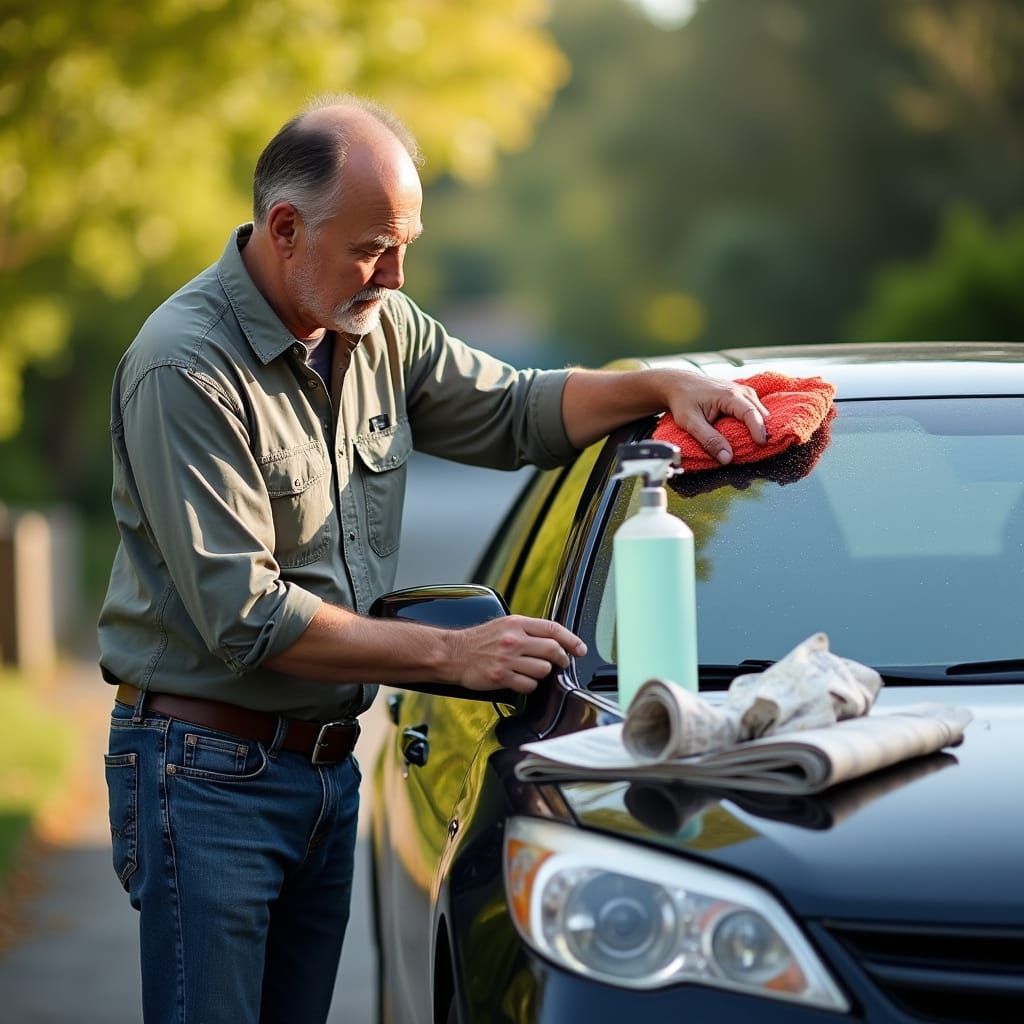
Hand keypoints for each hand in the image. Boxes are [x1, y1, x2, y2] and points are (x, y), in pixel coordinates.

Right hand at [446, 615, 587, 693]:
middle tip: (562, 662)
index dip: (571, 640)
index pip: (552, 629)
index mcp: (516, 623)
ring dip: (542, 673)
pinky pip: (529, 685)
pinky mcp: (501, 677)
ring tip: (531, 670)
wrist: (453, 653)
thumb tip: (555, 638)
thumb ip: (528, 629)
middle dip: (562, 659)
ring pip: (543, 669)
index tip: (580, 649)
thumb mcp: (504, 625)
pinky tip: (521, 680)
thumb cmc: (480, 640)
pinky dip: (529, 685)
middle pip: (552, 650)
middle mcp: (513, 639)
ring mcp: (507, 659)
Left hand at [665, 371, 769, 463]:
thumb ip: (709, 440)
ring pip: (759, 408)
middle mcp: (738, 390)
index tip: (761, 445)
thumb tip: (727, 458)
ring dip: (761, 424)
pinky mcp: (739, 393)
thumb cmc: (682, 400)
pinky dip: (755, 418)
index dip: (758, 430)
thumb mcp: (691, 423)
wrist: (677, 384)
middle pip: (759, 411)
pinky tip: (753, 430)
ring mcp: (740, 390)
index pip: (751, 413)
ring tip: (758, 441)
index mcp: (728, 395)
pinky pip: (753, 406)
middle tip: (762, 448)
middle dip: (764, 429)